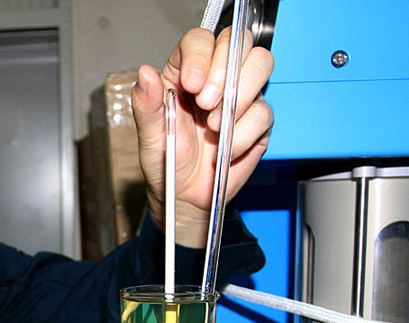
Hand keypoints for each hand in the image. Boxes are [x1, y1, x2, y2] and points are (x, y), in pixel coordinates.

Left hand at [131, 27, 273, 247]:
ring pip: (260, 65)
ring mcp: (240, 97)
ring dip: (238, 97)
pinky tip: (225, 148)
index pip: (200, 40)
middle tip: (206, 106)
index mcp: (184, 74)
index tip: (193, 84)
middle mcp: (215, 79)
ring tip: (215, 127)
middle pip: (237, 42)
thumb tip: (145, 74)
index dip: (201, 54)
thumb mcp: (150, 136)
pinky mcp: (257, 120)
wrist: (186, 198)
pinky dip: (243, 133)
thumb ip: (146, 104)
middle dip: (223, 73)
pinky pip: (263, 112)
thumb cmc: (166, 164)